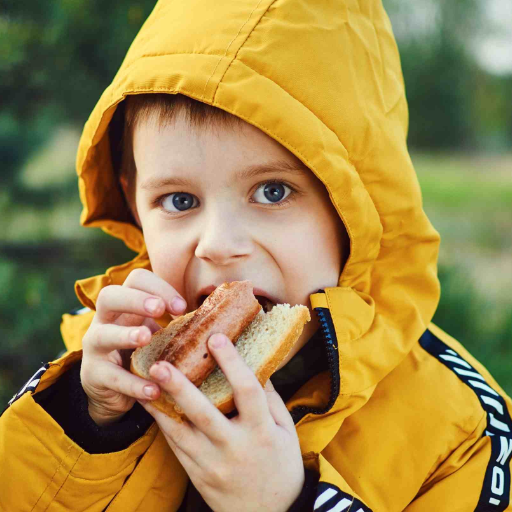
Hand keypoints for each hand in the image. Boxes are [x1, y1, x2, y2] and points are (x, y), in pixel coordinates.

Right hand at [80, 269, 186, 425]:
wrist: (113, 390)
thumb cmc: (143, 353)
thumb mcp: (158, 333)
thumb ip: (178, 323)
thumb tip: (221, 314)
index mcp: (125, 306)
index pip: (136, 280)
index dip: (159, 287)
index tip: (182, 307)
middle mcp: (105, 321)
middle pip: (109, 296)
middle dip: (135, 299)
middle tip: (159, 309)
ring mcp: (95, 348)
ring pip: (101, 334)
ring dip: (125, 334)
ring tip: (146, 338)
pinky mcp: (94, 375)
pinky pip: (111, 377)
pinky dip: (133, 383)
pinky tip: (153, 389)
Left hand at [138, 333, 304, 511]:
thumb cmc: (282, 467)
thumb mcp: (286, 431)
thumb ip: (270, 399)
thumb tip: (256, 364)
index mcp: (261, 432)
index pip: (247, 391)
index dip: (232, 362)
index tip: (216, 337)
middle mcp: (234, 448)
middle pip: (203, 413)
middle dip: (179, 387)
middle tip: (160, 364)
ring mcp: (212, 464)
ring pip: (180, 432)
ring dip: (160, 405)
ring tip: (143, 381)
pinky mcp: (197, 476)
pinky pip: (176, 448)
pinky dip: (162, 425)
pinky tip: (152, 405)